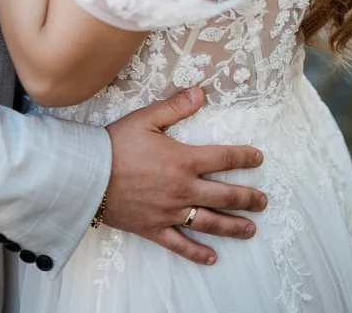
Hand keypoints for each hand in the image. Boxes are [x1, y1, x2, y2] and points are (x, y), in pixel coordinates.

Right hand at [104, 87, 266, 265]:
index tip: (258, 158)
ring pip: (210, 223)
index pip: (224, 158)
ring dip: (234, 227)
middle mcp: (183, 189)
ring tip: (251, 229)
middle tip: (263, 201)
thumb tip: (201, 93)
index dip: (244, 157)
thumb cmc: (116, 143)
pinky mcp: (155, 228)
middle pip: (225, 196)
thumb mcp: (146, 118)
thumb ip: (176, 107)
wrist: (88, 174)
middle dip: (248, 198)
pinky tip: (212, 258)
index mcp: (184, 160)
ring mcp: (170, 212)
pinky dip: (198, 253)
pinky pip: (181, 245)